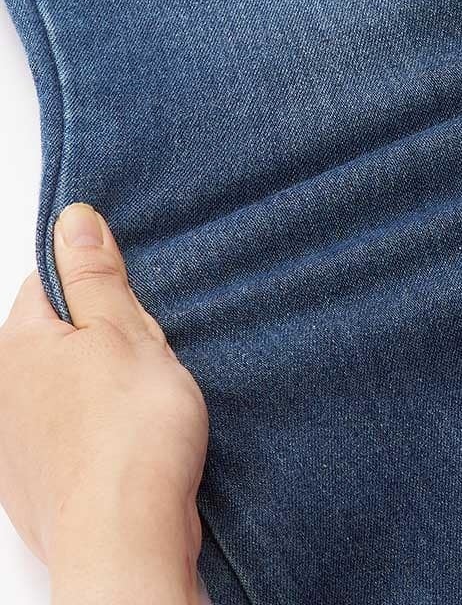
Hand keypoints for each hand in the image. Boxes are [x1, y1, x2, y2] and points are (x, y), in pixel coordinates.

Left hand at [0, 203, 207, 604]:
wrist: (126, 539)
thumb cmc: (129, 434)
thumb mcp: (123, 331)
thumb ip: (95, 275)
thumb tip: (72, 221)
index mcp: (18, 345)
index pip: (50, 283)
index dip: (98, 282)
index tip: (134, 299)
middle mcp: (4, 393)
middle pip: (60, 336)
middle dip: (105, 335)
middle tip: (148, 351)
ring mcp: (18, 443)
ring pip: (70, 385)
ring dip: (106, 382)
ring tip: (148, 397)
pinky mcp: (42, 480)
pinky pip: (74, 430)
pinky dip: (102, 426)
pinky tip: (133, 437)